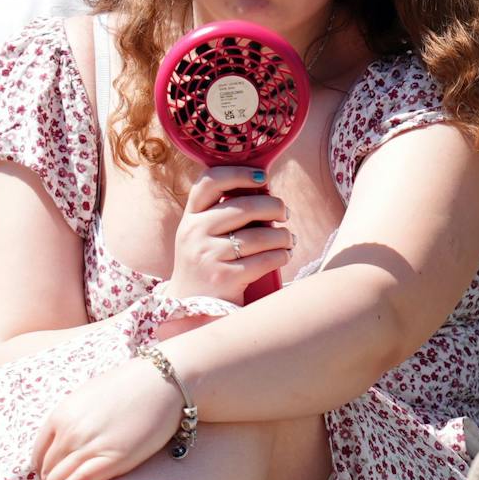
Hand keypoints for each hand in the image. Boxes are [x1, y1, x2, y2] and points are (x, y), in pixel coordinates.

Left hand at [30, 359, 182, 479]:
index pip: (39, 452)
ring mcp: (90, 446)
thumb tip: (65, 436)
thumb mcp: (91, 395)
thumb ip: (74, 416)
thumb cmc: (132, 385)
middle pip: (48, 468)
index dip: (41, 468)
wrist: (164, 381)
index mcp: (62, 413)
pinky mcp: (112, 460)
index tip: (47, 477)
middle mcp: (71, 430)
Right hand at [167, 172, 292, 304]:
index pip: (210, 181)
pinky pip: (264, 260)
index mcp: (190, 216)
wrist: (190, 306)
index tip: (262, 177)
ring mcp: (208, 256)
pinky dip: (281, 255)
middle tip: (285, 213)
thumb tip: (265, 189)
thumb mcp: (202, 232)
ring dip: (283, 236)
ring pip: (259, 236)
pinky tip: (284, 255)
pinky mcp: (224, 277)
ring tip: (288, 239)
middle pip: (244, 207)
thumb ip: (224, 211)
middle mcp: (195, 233)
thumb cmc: (206, 261)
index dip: (239, 173)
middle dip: (274, 207)